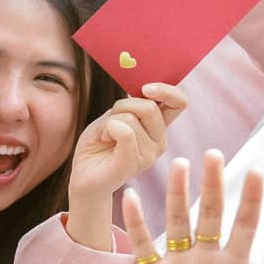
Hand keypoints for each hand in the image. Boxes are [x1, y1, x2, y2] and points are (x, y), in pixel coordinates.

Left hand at [67, 83, 187, 239]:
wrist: (83, 175)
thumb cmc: (98, 144)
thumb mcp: (115, 116)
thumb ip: (132, 105)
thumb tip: (145, 90)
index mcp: (159, 128)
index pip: (180, 102)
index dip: (167, 90)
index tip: (145, 88)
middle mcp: (160, 142)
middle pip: (150, 107)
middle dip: (123, 105)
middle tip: (110, 121)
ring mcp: (149, 155)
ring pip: (131, 118)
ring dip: (109, 121)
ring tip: (105, 136)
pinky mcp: (132, 163)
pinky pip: (124, 132)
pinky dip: (106, 129)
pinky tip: (102, 140)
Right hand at [121, 153, 263, 263]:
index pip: (245, 225)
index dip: (251, 200)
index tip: (257, 172)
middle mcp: (206, 257)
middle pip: (211, 214)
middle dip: (213, 185)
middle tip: (213, 154)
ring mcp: (178, 263)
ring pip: (179, 221)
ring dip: (178, 194)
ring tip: (180, 165)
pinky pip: (144, 244)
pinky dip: (137, 223)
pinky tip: (131, 198)